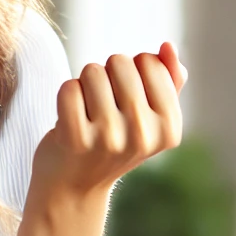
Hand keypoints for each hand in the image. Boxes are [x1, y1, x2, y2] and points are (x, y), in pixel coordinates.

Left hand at [31, 41, 187, 199]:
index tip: (124, 98)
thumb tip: (168, 46)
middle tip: (100, 105)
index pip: (150, 62)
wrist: (73, 188)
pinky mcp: (75, 139)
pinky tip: (68, 117)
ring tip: (86, 112)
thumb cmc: (110, 144)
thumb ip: (166, 81)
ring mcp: (109, 139)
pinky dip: (66, 94)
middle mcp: (143, 135)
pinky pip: (69, 88)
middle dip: (106, 74)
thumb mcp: (147, 118)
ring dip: (84, 84)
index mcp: (169, 128)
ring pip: (92, 71)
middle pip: (120, 62)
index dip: (131, 70)